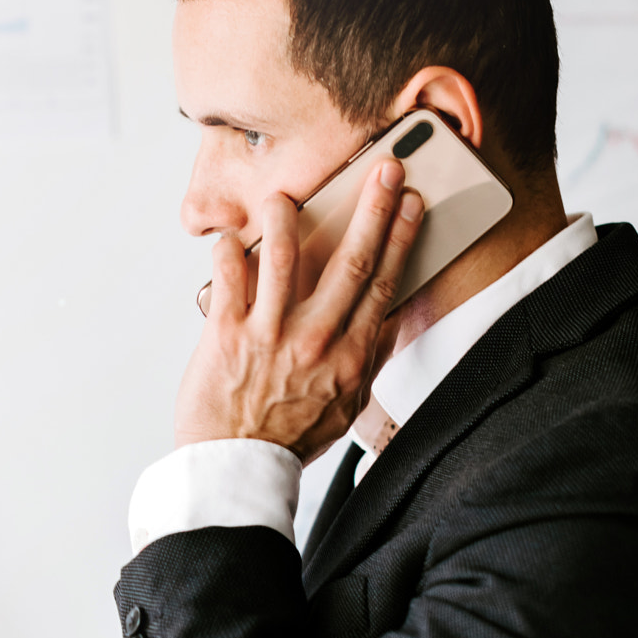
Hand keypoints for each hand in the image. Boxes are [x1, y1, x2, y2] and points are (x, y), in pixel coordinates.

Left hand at [175, 159, 422, 462]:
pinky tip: (227, 238)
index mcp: (349, 357)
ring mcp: (268, 335)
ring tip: (287, 194)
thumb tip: (388, 317)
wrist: (237, 467)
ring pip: (281, 258)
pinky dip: (227, 251)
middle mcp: (314, 340)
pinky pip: (227, 277)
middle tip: (386, 169)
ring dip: (287, 217)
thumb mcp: (346, 404)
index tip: (413, 203)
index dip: (401, 238)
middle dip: (373, 209)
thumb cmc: (290, 436)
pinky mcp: (224, 334)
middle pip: (351, 262)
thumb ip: (368, 358)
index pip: (383, 285)